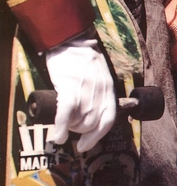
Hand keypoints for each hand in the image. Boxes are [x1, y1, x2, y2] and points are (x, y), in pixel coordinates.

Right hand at [45, 30, 116, 152]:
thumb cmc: (81, 58)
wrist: (69, 39)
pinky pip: (67, 114)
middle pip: (92, 123)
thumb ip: (100, 90)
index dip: (98, 136)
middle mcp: (100, 90)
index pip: (109, 119)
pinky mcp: (69, 86)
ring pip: (79, 121)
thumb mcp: (99, 74)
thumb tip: (94, 112)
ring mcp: (86, 88)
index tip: (87, 145)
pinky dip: (62, 128)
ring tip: (63, 125)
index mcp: (109, 87)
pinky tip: (58, 137)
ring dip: (70, 129)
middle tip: (71, 128)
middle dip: (81, 132)